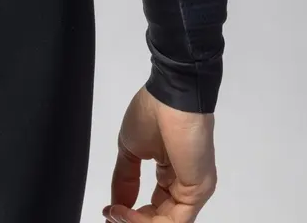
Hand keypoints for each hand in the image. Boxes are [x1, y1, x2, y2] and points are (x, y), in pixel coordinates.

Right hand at [103, 86, 216, 222]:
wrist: (170, 97)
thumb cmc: (152, 113)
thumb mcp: (130, 149)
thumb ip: (124, 179)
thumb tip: (114, 206)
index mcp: (172, 173)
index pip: (156, 207)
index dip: (131, 214)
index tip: (109, 211)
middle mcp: (185, 184)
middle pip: (161, 218)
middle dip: (132, 220)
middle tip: (111, 214)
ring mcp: (194, 189)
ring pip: (167, 222)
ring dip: (136, 222)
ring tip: (117, 213)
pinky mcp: (197, 190)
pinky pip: (175, 221)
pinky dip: (147, 222)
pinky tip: (127, 212)